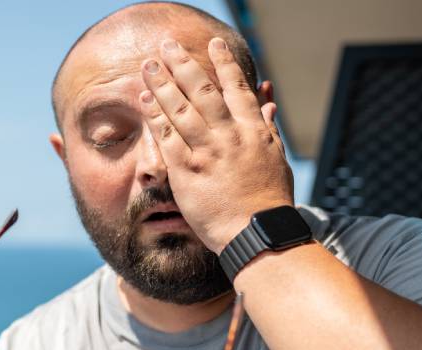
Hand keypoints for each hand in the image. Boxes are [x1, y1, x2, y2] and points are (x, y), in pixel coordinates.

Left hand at [139, 37, 293, 252]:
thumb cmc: (269, 201)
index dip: (224, 64)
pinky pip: (168, 138)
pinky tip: (145, 99)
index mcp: (254, 131)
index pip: (238, 88)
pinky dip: (155, 116)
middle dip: (183, 65)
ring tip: (149, 65)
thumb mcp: (276, 160)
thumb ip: (267, 129)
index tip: (213, 44)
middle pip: (203, 91)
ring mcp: (208, 153)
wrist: (258, 233)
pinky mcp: (188, 171)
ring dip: (163, 84)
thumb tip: (269, 103)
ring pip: (181, 110)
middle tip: (168, 47)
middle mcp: (230, 136)